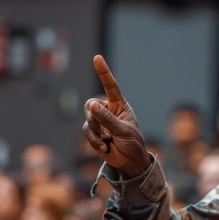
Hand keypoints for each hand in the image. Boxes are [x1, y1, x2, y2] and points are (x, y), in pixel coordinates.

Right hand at [82, 55, 150, 178]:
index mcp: (119, 105)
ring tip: (108, 141)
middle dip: (95, 118)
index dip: (103, 72)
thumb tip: (91, 104)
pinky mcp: (93, 134)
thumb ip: (107, 118)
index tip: (97, 58)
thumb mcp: (123, 130)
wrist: (129, 161)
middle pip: (90, 105)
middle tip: (106, 132)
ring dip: (96, 133)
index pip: (110, 86)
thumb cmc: (132, 143)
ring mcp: (99, 122)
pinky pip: (86, 132)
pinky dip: (94, 141)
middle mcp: (107, 111)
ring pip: (87, 120)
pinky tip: (105, 148)